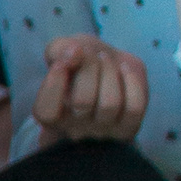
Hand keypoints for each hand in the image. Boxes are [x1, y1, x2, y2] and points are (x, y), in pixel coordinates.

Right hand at [34, 35, 148, 144]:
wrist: (109, 66)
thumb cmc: (79, 61)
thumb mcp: (61, 50)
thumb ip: (60, 50)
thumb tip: (75, 52)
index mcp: (51, 115)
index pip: (46, 112)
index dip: (54, 83)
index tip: (62, 62)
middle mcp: (74, 129)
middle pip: (82, 102)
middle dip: (89, 67)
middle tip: (90, 53)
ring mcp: (102, 131)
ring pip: (110, 105)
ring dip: (109, 72)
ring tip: (105, 58)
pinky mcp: (128, 128)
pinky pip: (134, 108)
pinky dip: (132, 82)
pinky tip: (125, 68)